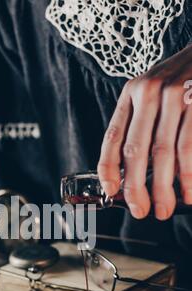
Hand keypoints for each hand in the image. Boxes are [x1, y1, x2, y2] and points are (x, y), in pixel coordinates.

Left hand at [98, 44, 191, 220]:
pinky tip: (188, 193)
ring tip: (164, 209)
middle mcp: (150, 92)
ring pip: (163, 154)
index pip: (113, 136)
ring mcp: (176, 95)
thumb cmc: (183, 78)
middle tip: (140, 211)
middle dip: (136, 188)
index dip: (108, 168)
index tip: (112, 191)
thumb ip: (141, 124)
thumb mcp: (154, 92)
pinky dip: (188, 176)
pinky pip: (189, 148)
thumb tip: (131, 173)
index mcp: (132, 93)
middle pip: (136, 150)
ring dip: (163, 189)